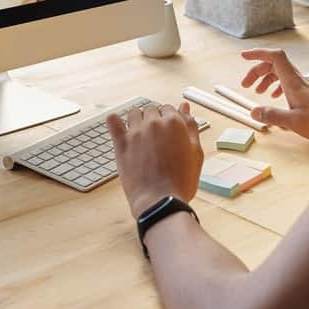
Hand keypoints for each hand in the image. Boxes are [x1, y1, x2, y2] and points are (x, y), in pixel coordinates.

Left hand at [107, 102, 204, 218]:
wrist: (160, 201)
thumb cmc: (181, 181)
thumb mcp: (196, 153)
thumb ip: (191, 127)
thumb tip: (185, 108)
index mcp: (174, 123)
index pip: (169, 109)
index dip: (169, 119)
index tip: (168, 131)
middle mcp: (154, 123)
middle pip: (152, 109)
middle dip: (154, 119)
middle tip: (156, 136)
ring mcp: (136, 133)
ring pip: (134, 113)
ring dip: (138, 119)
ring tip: (141, 134)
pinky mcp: (121, 144)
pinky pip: (113, 122)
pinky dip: (114, 120)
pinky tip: (117, 124)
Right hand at [240, 49, 308, 144]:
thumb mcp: (295, 122)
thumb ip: (273, 116)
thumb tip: (253, 111)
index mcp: (293, 82)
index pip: (274, 57)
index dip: (258, 53)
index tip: (244, 56)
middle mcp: (298, 80)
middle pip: (274, 64)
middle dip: (257, 70)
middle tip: (245, 84)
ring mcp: (304, 86)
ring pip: (280, 73)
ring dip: (266, 78)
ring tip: (257, 91)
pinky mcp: (308, 94)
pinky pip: (287, 82)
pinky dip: (277, 86)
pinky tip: (274, 97)